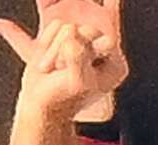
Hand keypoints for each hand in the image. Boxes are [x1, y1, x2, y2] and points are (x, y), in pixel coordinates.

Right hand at [0, 0, 127, 122]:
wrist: (41, 104)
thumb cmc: (62, 98)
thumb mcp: (76, 81)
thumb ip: (78, 57)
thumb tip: (72, 31)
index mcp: (116, 66)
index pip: (105, 42)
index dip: (84, 56)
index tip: (78, 75)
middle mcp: (104, 52)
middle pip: (86, 31)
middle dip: (67, 52)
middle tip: (63, 71)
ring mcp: (85, 42)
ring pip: (68, 28)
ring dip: (55, 51)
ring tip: (56, 69)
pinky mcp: (67, 36)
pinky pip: (55, 26)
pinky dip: (47, 44)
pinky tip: (51, 61)